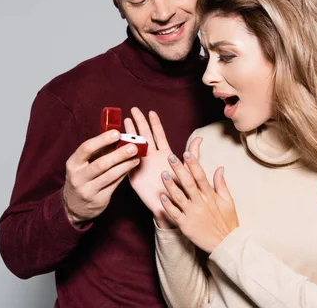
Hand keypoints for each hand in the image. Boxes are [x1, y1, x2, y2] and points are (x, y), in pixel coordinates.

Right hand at [62, 130, 140, 226]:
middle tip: (133, 146)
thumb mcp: (82, 165)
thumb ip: (97, 152)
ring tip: (137, 156)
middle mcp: (78, 177)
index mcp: (72, 164)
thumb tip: (117, 137)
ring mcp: (88, 190)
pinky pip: (114, 184)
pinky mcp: (99, 200)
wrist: (74, 206)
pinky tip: (132, 166)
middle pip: (100, 164)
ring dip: (125, 165)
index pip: (86, 149)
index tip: (116, 133)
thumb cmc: (82, 178)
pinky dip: (124, 174)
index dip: (102, 140)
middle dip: (119, 154)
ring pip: (110, 175)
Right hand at [125, 107, 192, 228]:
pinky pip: (127, 162)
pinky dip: (122, 152)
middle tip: (133, 109)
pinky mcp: (134, 175)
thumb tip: (199, 138)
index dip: (155, 123)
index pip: (159, 135)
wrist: (171, 208)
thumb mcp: (188, 171)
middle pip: (145, 135)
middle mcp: (153, 157)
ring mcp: (143, 165)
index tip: (150, 111)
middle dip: (139, 122)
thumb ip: (192, 154)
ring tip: (125, 121)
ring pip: (135, 146)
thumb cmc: (181, 191)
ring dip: (130, 133)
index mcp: (165, 155)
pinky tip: (117, 142)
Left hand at [160, 147, 238, 253]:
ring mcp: (192, 214)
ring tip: (163, 173)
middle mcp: (200, 203)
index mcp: (210, 196)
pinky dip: (168, 205)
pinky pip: (174, 214)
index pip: (201, 176)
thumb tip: (220, 167)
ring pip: (178, 197)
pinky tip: (161, 196)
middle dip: (179, 169)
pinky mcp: (185, 225)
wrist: (225, 245)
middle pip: (188, 183)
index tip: (186, 153)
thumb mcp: (228, 202)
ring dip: (170, 185)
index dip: (193, 164)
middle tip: (170, 157)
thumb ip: (221, 184)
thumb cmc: (227, 222)